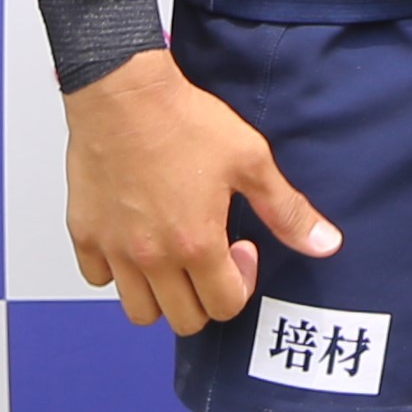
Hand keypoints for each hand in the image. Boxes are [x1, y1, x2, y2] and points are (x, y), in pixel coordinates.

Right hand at [61, 51, 338, 332]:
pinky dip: (116, 271)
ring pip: (138, 311)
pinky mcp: (85, 233)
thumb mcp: (250, 159)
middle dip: (204, 298)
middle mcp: (153, 257)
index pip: (225, 307)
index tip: (239, 247)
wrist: (124, 90)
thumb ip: (287, 210)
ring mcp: (115, 249)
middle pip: (184, 321)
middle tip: (208, 255)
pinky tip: (134, 239)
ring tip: (172, 256)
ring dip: (160, 295)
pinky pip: (98, 278)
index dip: (241, 282)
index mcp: (197, 244)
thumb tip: (326, 244)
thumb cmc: (183, 120)